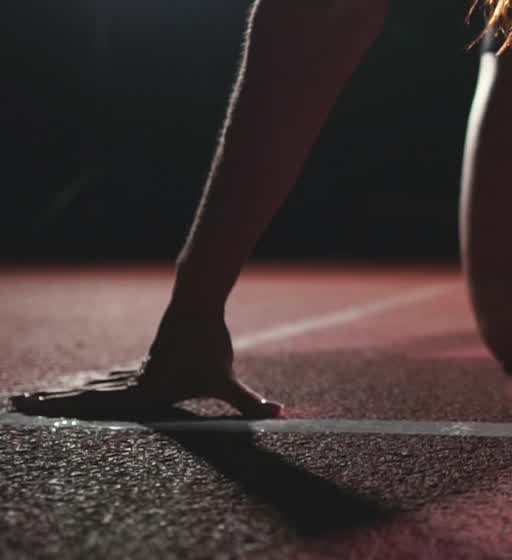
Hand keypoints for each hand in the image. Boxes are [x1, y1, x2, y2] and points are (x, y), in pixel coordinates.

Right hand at [10, 304, 281, 419]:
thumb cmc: (209, 344)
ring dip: (66, 394)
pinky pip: (111, 378)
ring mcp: (137, 371)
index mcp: (142, 393)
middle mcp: (133, 382)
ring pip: (95, 385)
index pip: (97, 408)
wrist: (198, 303)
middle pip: (86, 396)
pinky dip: (90, 385)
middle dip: (54, 404)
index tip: (33, 412)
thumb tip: (279, 414)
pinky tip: (83, 388)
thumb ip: (248, 402)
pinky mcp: (147, 363)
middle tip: (16, 405)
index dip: (66, 411)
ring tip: (35, 399)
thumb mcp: (226, 380)